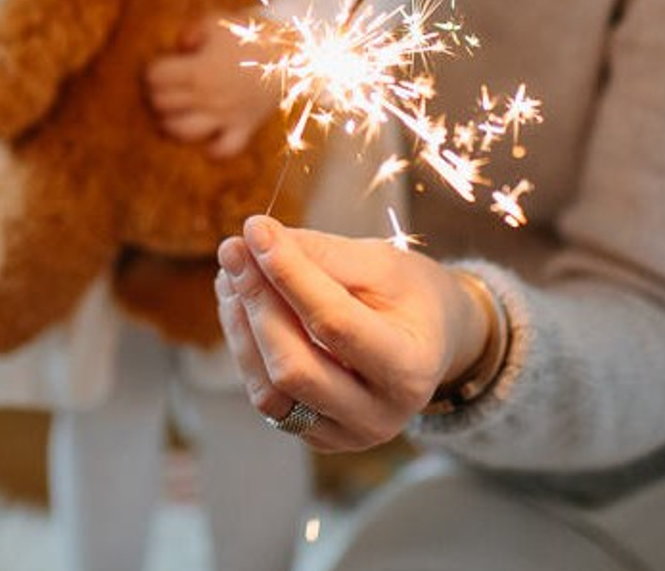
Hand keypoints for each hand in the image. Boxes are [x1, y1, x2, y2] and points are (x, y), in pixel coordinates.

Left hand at [145, 15, 280, 157]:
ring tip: (174, 112)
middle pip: (162, 103)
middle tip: (166, 87)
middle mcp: (207, 96)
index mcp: (199, 69)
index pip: (155, 77)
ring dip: (172, 122)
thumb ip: (193, 30)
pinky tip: (207, 135)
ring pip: (182, 130)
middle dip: (157, 94)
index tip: (160, 67)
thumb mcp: (219, 21)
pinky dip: (212, 147)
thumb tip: (179, 45)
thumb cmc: (253, 34)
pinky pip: (223, 150)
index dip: (152, 71)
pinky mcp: (243, 128)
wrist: (293, 54)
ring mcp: (225, 115)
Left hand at [214, 215, 488, 451]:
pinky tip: (239, 302)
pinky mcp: (316, 435)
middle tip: (233, 247)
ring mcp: (344, 435)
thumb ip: (323, 255)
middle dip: (257, 301)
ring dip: (241, 325)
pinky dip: (246, 345)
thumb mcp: (382, 264)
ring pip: (271, 390)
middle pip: (294, 365)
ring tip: (232, 271)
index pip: (334, 323)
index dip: (289, 274)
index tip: (256, 229)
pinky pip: (268, 397)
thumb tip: (258, 239)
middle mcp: (379, 417)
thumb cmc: (411, 295)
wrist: (433, 341)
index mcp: (409, 370)